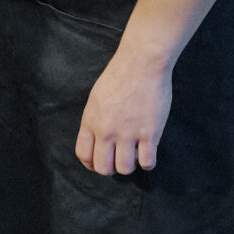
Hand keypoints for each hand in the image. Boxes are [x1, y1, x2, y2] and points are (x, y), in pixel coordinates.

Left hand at [78, 51, 172, 174]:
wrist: (141, 64)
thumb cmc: (119, 76)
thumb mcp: (96, 98)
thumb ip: (95, 120)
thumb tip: (97, 140)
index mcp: (91, 121)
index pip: (84, 155)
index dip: (91, 164)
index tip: (99, 164)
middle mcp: (106, 130)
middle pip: (103, 167)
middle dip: (110, 169)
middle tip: (118, 161)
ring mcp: (128, 133)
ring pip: (125, 168)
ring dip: (130, 166)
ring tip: (134, 155)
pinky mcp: (149, 133)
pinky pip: (147, 162)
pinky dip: (148, 163)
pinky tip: (149, 152)